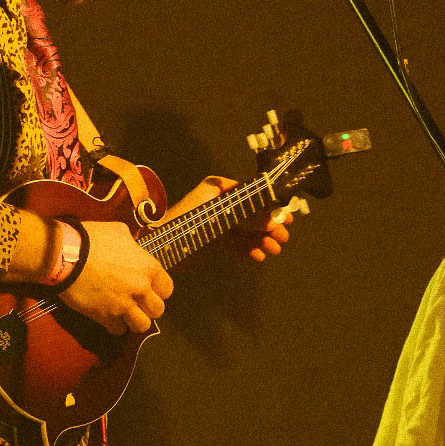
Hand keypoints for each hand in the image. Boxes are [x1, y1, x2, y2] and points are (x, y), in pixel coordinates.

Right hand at [59, 218, 172, 334]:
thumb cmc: (92, 239)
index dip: (158, 290)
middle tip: (136, 302)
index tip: (148, 288)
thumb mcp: (119, 232)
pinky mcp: (105, 316)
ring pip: (142, 326)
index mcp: (148, 267)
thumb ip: (132, 245)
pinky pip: (118, 330)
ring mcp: (124, 305)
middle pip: (158, 310)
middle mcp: (140, 289)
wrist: (66, 254)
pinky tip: (109, 317)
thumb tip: (132, 248)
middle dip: (148, 307)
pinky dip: (114, 326)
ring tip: (125, 314)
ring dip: (134, 321)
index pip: (167, 289)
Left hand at [162, 174, 292, 262]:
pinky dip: (248, 249)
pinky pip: (236, 243)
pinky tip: (259, 256)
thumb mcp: (218, 218)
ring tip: (274, 249)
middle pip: (251, 213)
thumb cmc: (184, 226)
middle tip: (284, 237)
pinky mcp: (213, 240)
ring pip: (246, 230)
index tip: (285, 215)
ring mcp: (216, 222)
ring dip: (261, 239)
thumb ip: (246, 219)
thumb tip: (272, 222)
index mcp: (217, 189)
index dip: (270, 205)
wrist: (159, 248)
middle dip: (268, 226)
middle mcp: (218, 204)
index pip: (250, 194)